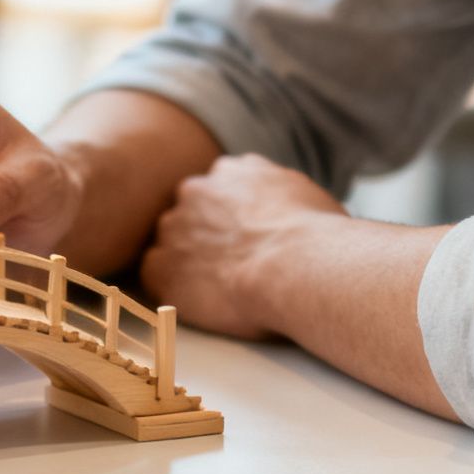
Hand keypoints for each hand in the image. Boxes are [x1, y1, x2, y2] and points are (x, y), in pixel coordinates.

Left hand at [140, 154, 345, 338]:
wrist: (297, 266)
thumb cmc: (318, 241)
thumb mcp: (305, 197)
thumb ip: (278, 195)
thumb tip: (286, 212)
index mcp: (234, 171)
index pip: (219, 190)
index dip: (231, 219)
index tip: (245, 240)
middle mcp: (197, 190)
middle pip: (191, 214)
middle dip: (205, 238)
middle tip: (233, 267)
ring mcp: (174, 227)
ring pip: (171, 244)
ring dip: (189, 264)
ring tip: (223, 289)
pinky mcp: (161, 267)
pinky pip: (155, 276)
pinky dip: (173, 290)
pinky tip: (201, 302)